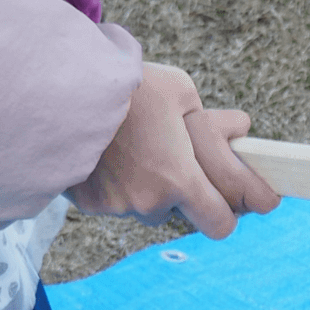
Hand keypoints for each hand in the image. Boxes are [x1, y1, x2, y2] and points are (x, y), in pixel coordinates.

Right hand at [67, 63, 277, 238]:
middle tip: (194, 163)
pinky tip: (114, 154)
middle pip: (188, 215)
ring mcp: (117, 206)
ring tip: (143, 148)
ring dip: (157, 188)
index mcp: (178, 178)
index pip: (220, 223)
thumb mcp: (180, 91)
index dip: (236, 211)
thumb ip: (214, 123)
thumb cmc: (126, 86)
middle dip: (196, 194)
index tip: (253, 201)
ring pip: (153, 207)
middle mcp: (149, 201)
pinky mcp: (91, 205)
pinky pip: (122, 201)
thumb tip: (242, 132)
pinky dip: (124, 183)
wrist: (57, 90)